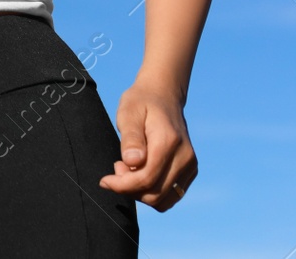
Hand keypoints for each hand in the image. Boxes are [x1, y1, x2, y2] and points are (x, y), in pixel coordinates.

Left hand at [98, 79, 196, 210]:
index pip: (146, 179)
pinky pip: (171, 195)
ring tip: (128, 170)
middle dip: (129, 189)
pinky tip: (140, 173)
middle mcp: (185, 157)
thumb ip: (130, 138)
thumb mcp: (128, 113)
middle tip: (117, 167)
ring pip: (164, 200)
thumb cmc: (141, 102)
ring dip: (141, 193)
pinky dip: (152, 192)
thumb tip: (133, 162)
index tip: (105, 180)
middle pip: (155, 194)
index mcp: (168, 142)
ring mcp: (190, 165)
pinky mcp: (190, 171)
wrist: (163, 96)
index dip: (122, 185)